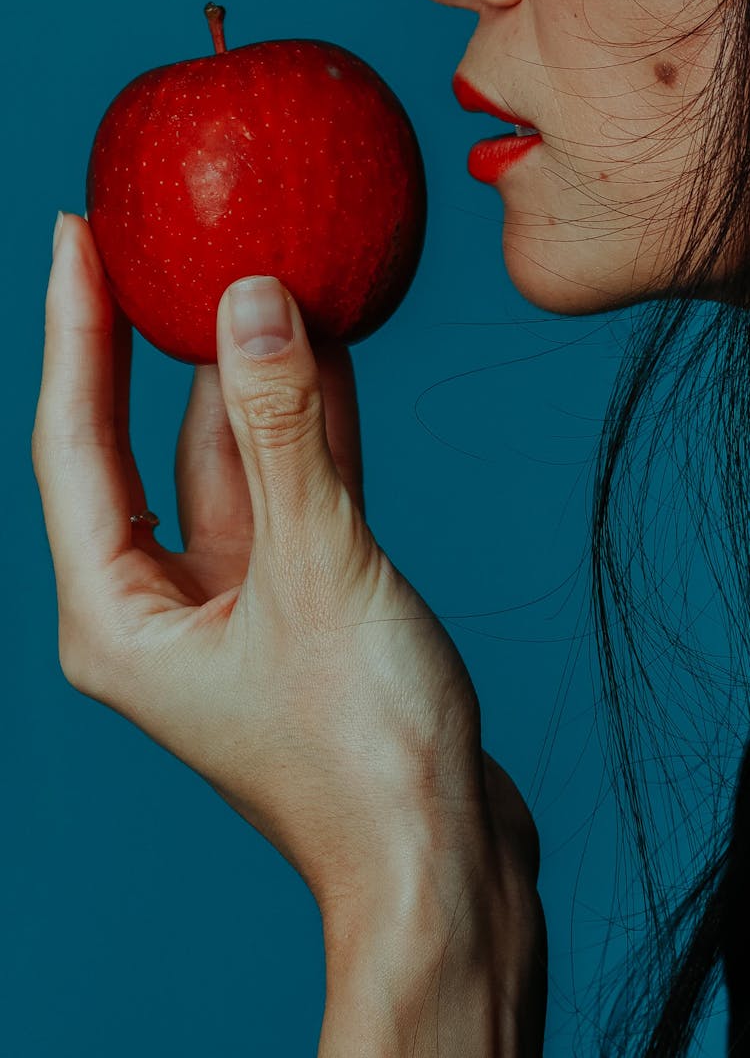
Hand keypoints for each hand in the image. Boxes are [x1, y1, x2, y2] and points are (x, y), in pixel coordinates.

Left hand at [32, 214, 489, 905]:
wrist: (440, 859)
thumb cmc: (364, 755)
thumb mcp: (319, 571)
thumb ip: (285, 432)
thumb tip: (253, 302)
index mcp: (120, 613)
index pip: (73, 441)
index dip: (71, 328)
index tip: (73, 234)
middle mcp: (161, 606)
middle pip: (142, 443)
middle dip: (158, 341)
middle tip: (166, 238)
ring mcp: (231, 604)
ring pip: (227, 461)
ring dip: (250, 376)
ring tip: (262, 273)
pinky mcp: (296, 605)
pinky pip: (288, 490)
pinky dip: (307, 426)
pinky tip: (325, 353)